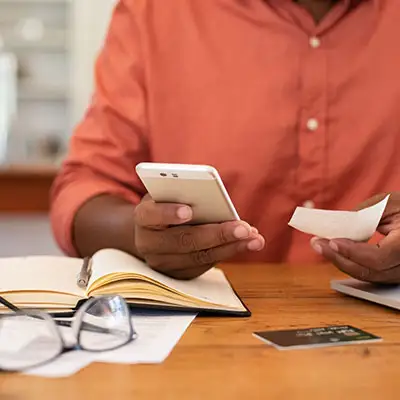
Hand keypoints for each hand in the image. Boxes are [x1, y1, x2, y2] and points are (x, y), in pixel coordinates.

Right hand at [133, 195, 264, 278]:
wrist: (153, 232)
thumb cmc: (166, 205)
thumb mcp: (168, 194)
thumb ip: (182, 193)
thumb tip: (215, 200)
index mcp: (143, 218)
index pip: (150, 215)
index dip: (168, 213)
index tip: (188, 211)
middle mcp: (148, 244)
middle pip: (183, 241)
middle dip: (216, 234)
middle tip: (243, 228)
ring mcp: (162, 263)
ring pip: (198, 256)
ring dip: (230, 247)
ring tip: (254, 238)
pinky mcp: (178, 274)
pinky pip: (205, 265)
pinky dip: (228, 252)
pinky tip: (246, 244)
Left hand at [310, 193, 399, 283]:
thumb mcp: (389, 203)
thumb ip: (364, 214)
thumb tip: (338, 226)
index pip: (378, 258)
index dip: (352, 252)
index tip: (332, 241)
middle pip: (367, 271)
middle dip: (338, 257)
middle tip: (317, 243)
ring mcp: (399, 273)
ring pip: (366, 275)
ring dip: (340, 261)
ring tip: (320, 246)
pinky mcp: (393, 274)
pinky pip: (369, 273)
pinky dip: (350, 263)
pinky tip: (334, 252)